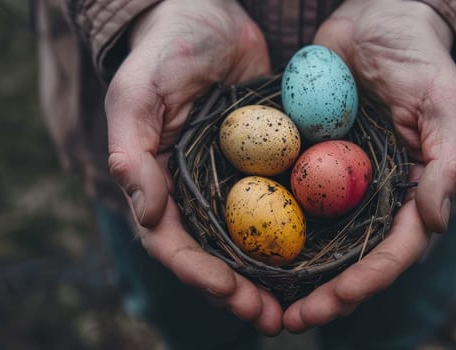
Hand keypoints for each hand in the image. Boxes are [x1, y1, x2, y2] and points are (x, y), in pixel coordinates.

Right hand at [104, 0, 281, 334]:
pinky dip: (297, 235)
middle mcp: (194, 191)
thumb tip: (144, 214)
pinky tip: (323, 257)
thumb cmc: (166, 50)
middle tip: (271, 318)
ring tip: (300, 306)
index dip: (197, 272)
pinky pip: (282, 205)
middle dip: (239, 291)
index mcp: (158, 184)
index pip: (172, 242)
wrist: (209, 14)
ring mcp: (231, 181)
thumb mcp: (139, 93)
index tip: (229, 292)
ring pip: (250, 241)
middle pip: (214, 254)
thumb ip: (132, 151)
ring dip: (271, 277)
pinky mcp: (266, 164)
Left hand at [283, 0, 455, 331]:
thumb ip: (448, 161)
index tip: (330, 304)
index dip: (363, 282)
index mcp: (413, 191)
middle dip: (324, 293)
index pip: (392, 251)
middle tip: (289, 321)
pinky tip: (244, 249)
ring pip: (318, 239)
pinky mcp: (308, 159)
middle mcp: (375, 195)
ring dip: (292, 274)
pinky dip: (271, 226)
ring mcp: (339, 180)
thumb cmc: (418, 56)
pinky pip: (289, 198)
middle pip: (351, 257)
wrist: (376, 15)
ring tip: (261, 300)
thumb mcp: (444, 101)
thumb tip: (434, 221)